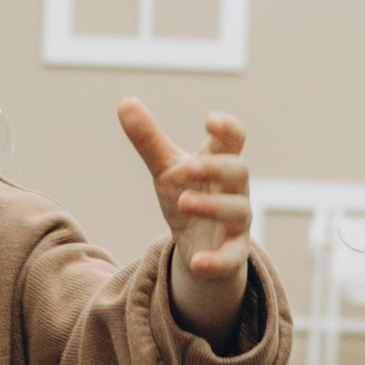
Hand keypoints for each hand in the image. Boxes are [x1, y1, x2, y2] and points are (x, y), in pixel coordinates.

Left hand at [121, 101, 250, 337]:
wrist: (200, 247)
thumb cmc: (188, 195)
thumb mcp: (167, 169)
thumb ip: (149, 139)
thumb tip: (125, 102)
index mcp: (220, 162)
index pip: (234, 139)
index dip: (227, 128)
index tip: (210, 120)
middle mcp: (234, 190)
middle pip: (239, 172)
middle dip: (216, 168)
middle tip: (187, 166)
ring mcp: (236, 223)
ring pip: (238, 211)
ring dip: (212, 207)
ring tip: (182, 202)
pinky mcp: (232, 254)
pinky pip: (232, 258)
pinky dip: (216, 261)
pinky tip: (195, 262)